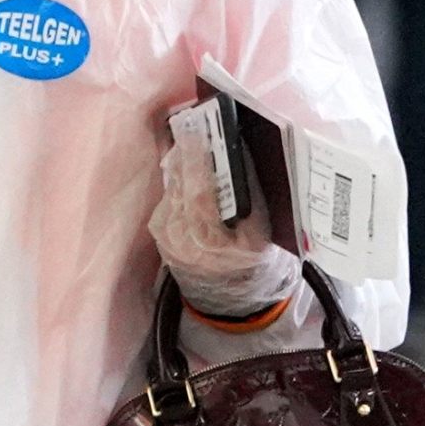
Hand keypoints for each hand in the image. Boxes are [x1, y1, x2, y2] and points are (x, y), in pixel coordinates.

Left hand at [152, 124, 291, 318]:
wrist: (233, 300)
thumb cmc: (255, 265)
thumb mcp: (263, 236)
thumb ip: (251, 201)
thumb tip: (240, 161)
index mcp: (213, 244)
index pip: (200, 194)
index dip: (198, 161)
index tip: (200, 133)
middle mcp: (184, 242)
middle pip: (181, 187)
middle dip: (187, 154)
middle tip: (193, 125)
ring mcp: (168, 241)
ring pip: (171, 191)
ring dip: (180, 164)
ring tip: (190, 137)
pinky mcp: (161, 238)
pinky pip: (168, 201)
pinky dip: (177, 182)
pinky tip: (186, 166)